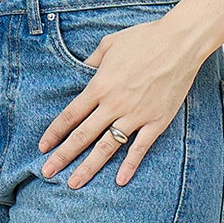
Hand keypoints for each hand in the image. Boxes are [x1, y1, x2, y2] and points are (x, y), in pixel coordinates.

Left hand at [39, 16, 199, 187]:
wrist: (180, 43)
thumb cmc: (144, 39)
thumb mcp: (109, 44)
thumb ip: (92, 61)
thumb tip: (81, 69)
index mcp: (99, 86)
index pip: (70, 115)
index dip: (54, 133)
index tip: (43, 147)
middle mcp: (113, 104)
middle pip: (82, 136)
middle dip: (63, 156)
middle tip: (48, 172)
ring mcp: (135, 115)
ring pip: (106, 147)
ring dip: (88, 167)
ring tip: (74, 183)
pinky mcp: (156, 121)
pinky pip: (140, 148)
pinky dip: (130, 165)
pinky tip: (119, 181)